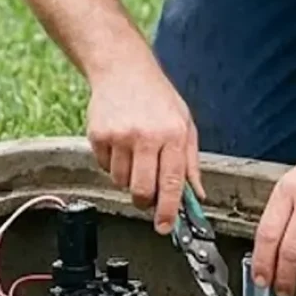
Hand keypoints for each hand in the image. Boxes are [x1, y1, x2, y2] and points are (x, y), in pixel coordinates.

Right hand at [86, 59, 204, 234]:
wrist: (122, 68)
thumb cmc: (157, 97)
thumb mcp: (185, 125)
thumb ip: (191, 163)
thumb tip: (196, 196)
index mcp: (173, 135)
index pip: (172, 183)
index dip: (169, 211)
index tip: (165, 227)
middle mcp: (146, 136)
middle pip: (142, 190)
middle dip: (145, 202)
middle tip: (148, 198)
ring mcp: (119, 136)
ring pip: (121, 181)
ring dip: (128, 179)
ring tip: (135, 156)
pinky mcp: (98, 135)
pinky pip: (104, 167)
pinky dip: (112, 164)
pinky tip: (120, 144)